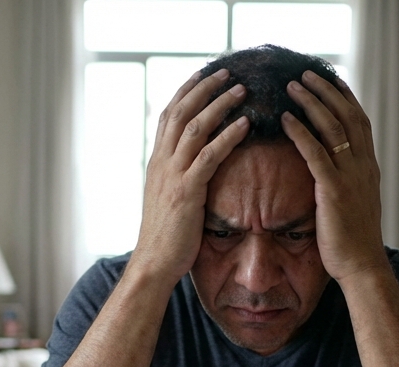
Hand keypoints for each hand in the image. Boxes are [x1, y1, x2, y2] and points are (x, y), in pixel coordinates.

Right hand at [132, 69, 251, 283]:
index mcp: (156, 162)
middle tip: (225, 72)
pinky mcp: (187, 191)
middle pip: (180, 112)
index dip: (185, 92)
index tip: (202, 75)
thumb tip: (192, 169)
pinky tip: (246, 124)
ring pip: (194, 127)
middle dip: (203, 88)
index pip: (168, 115)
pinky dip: (228, 136)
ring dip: (219, 104)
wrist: (153, 263)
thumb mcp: (167, 200)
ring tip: (241, 89)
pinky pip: (209, 156)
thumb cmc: (165, 237)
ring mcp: (172, 175)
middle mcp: (161, 162)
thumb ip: (177, 179)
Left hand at [281, 72, 385, 281]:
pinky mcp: (333, 190)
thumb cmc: (353, 242)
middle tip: (305, 73)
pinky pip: (315, 153)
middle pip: (347, 116)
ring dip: (312, 103)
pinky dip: (300, 132)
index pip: (359, 122)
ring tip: (292, 85)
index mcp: (368, 168)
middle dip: (326, 91)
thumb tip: (330, 174)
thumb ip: (345, 184)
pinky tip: (285, 119)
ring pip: (333, 128)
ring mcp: (351, 177)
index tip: (330, 79)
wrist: (362, 267)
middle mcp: (363, 166)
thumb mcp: (353, 205)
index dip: (344, 98)